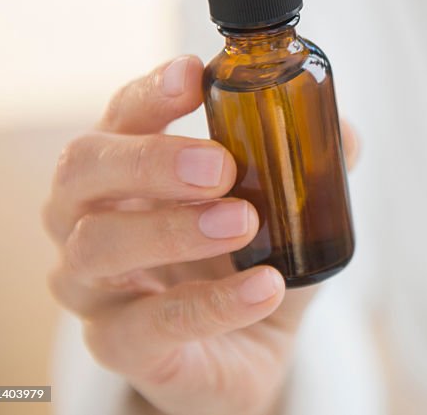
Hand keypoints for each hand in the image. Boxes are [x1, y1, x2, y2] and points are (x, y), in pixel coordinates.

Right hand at [43, 56, 359, 414]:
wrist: (247, 350)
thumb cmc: (246, 260)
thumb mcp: (284, 207)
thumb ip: (310, 165)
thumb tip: (343, 134)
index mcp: (126, 167)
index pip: (120, 115)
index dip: (150, 93)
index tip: (193, 75)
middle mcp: (88, 217)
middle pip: (83, 170)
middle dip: (151, 160)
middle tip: (221, 167)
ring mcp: (94, 285)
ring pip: (99, 245)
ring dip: (176, 229)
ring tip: (245, 223)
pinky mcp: (119, 344)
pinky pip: (150, 324)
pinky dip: (212, 304)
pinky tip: (264, 288)